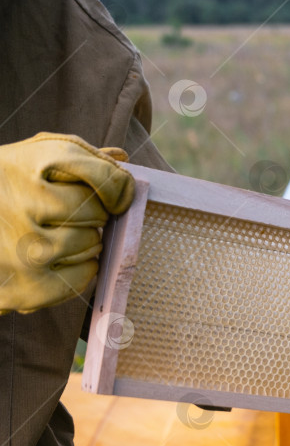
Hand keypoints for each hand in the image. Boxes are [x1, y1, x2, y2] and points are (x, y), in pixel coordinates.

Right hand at [0, 133, 134, 313]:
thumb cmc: (0, 190)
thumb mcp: (28, 158)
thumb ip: (76, 158)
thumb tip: (120, 158)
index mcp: (27, 164)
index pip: (102, 175)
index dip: (117, 185)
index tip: (114, 193)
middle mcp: (23, 204)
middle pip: (97, 212)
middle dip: (94, 214)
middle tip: (70, 216)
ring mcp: (22, 248)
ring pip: (91, 243)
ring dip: (86, 241)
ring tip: (58, 235)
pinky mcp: (22, 287)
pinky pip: (81, 276)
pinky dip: (81, 269)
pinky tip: (60, 259)